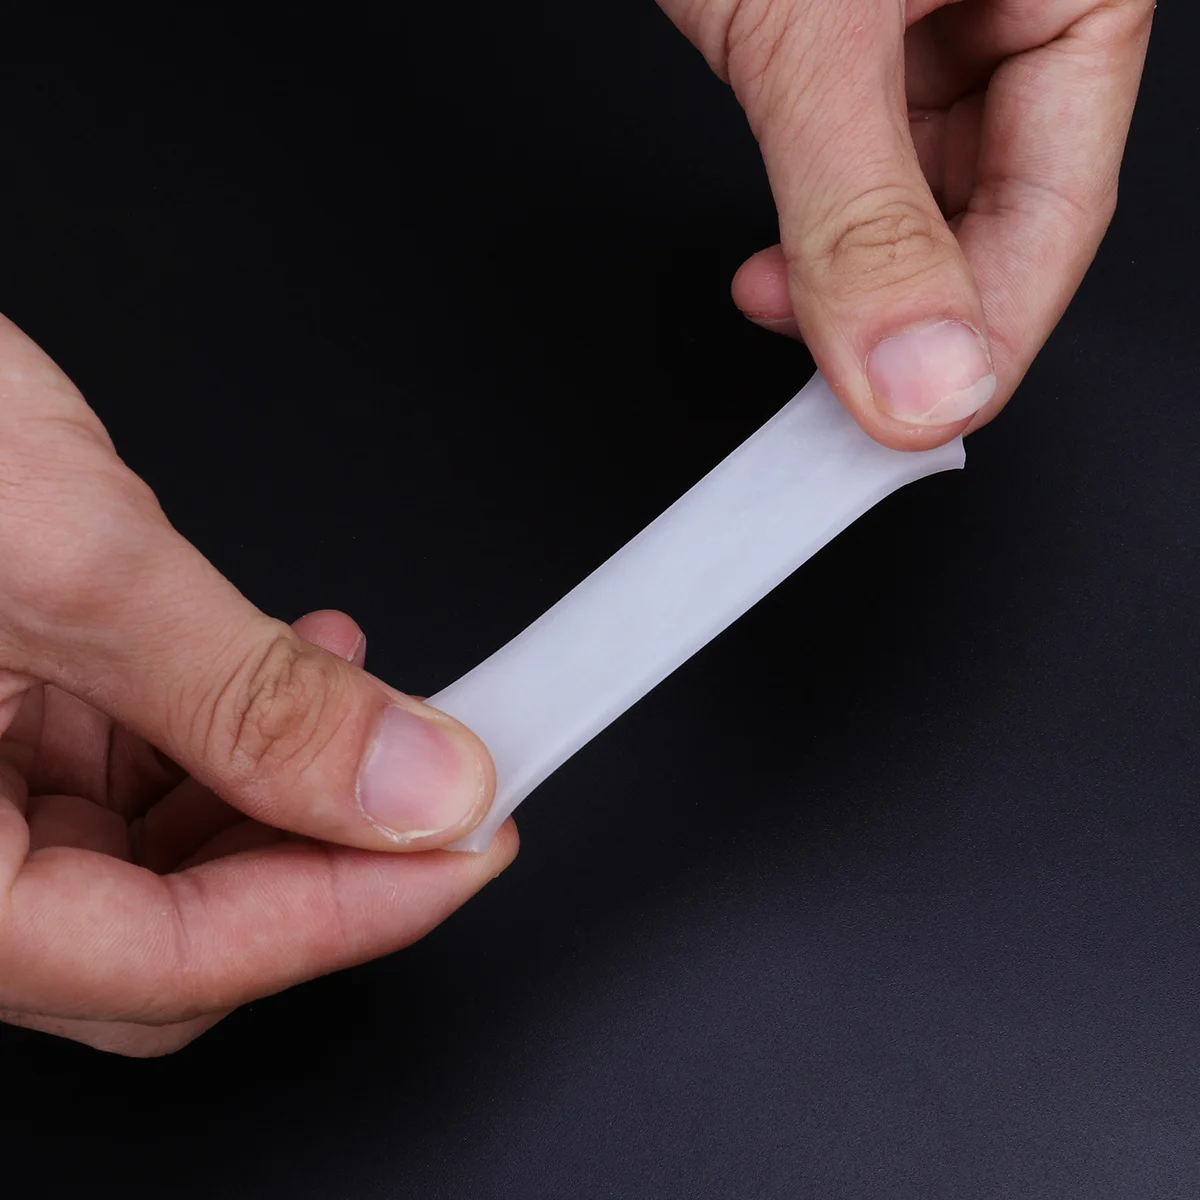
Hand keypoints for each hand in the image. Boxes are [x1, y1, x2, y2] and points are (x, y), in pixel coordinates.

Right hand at [0, 315, 514, 1054]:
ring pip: (157, 866)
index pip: (166, 965)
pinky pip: (125, 784)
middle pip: (167, 940)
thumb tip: (413, 785)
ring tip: (373, 713)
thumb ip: (249, 696)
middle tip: (441, 796)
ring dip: (286, 793)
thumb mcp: (68, 563)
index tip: (470, 849)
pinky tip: (288, 675)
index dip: (349, 914)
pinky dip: (226, 740)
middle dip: (325, 861)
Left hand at [659, 0, 1153, 447]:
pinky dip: (813, 229)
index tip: (904, 423)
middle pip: (994, 216)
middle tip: (838, 397)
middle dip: (905, 316)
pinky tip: (775, 266)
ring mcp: (937, 15)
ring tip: (784, 313)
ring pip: (921, 200)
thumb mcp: (809, 28)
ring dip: (850, 279)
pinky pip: (860, 164)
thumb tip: (923, 376)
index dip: (981, 338)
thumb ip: (863, 213)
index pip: (1059, 210)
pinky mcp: (855, 35)